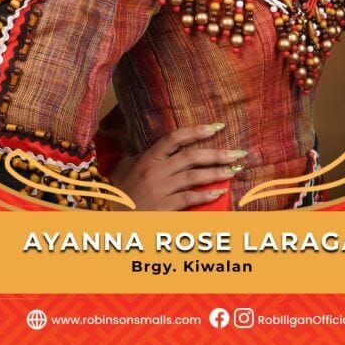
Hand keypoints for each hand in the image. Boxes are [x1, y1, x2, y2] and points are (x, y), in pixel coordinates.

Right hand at [109, 124, 245, 210]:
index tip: (217, 127)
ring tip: (234, 170)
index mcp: (147, 157)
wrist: (106, 218)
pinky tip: (219, 192)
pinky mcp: (163, 208)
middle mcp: (156, 171)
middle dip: (217, 153)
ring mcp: (160, 190)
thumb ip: (137, 153)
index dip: (196, 131)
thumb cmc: (116, 193)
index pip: (175, 138)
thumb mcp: (123, 167)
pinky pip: (189, 199)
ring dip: (216, 173)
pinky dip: (205, 195)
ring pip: (194, 177)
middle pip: (191, 157)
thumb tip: (143, 139)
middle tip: (238, 153)